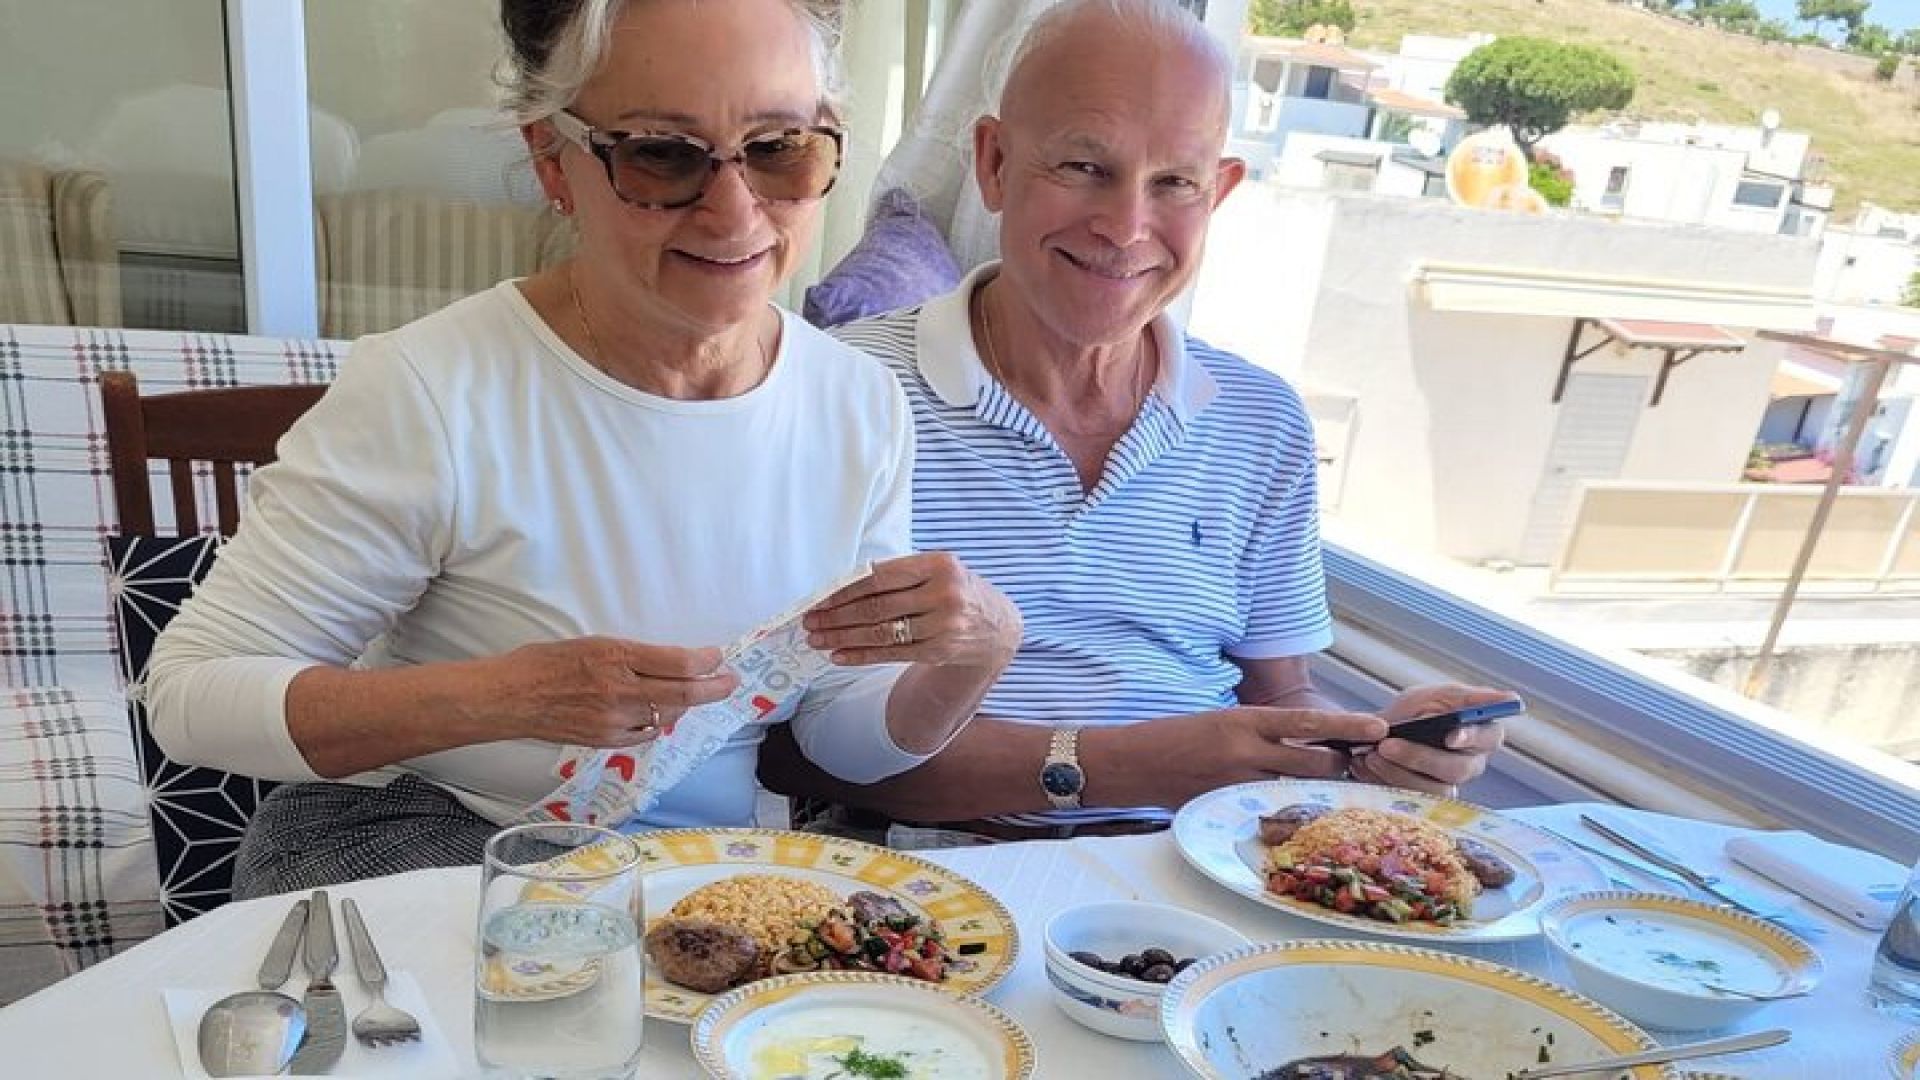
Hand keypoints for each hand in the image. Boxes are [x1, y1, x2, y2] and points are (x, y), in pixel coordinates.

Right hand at [484, 637, 737, 747]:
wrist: (511, 698)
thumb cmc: (546, 663)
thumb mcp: (594, 643)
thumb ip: (633, 656)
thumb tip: (670, 663)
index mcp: (617, 657)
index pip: (678, 663)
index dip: (706, 661)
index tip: (717, 657)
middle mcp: (620, 690)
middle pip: (683, 693)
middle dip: (713, 687)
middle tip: (730, 681)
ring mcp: (615, 720)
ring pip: (668, 715)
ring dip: (687, 705)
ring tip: (696, 694)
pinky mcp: (607, 740)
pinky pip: (646, 733)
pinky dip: (659, 722)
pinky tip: (663, 713)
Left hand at [803, 552, 1021, 668]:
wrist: (999, 627)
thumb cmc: (957, 591)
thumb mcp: (938, 570)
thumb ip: (899, 574)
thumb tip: (842, 586)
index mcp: (940, 565)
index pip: (880, 577)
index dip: (845, 589)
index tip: (819, 598)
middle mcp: (944, 594)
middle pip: (877, 606)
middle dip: (836, 616)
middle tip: (810, 620)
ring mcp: (943, 626)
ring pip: (881, 633)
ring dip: (842, 638)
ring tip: (817, 639)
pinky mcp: (938, 651)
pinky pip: (890, 654)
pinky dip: (861, 656)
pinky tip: (839, 655)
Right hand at [1094, 706, 1385, 807]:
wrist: (1133, 763)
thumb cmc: (1179, 737)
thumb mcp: (1224, 722)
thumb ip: (1263, 734)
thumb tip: (1308, 743)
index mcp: (1245, 720)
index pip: (1309, 722)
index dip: (1348, 725)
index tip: (1379, 727)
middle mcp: (1245, 751)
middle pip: (1314, 762)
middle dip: (1338, 765)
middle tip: (1350, 765)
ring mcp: (1237, 783)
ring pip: (1297, 790)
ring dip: (1315, 789)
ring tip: (1325, 789)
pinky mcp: (1228, 808)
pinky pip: (1270, 811)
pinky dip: (1285, 809)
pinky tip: (1294, 813)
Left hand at [1349, 683, 1513, 795]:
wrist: (1377, 734)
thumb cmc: (1415, 712)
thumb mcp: (1434, 696)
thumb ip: (1466, 698)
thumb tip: (1509, 698)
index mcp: (1481, 735)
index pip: (1489, 737)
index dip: (1472, 737)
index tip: (1450, 736)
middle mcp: (1471, 764)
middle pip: (1459, 769)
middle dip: (1420, 756)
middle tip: (1388, 745)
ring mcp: (1449, 786)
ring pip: (1435, 790)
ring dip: (1399, 772)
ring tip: (1373, 754)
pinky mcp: (1425, 802)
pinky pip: (1412, 800)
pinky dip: (1386, 781)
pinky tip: (1368, 765)